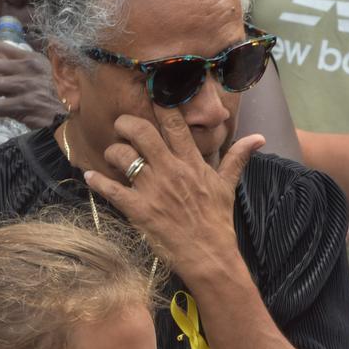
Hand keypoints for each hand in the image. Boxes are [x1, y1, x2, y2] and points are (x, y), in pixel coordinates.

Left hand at [83, 105, 264, 281]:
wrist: (209, 256)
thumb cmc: (217, 222)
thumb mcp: (227, 187)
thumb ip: (237, 158)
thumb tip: (259, 138)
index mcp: (191, 162)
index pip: (174, 123)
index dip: (160, 103)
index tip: (150, 92)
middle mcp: (170, 170)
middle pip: (141, 132)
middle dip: (126, 123)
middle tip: (121, 126)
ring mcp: (152, 190)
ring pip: (123, 156)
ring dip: (112, 152)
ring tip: (112, 156)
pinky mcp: (138, 210)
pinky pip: (111, 189)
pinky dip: (96, 181)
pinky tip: (89, 176)